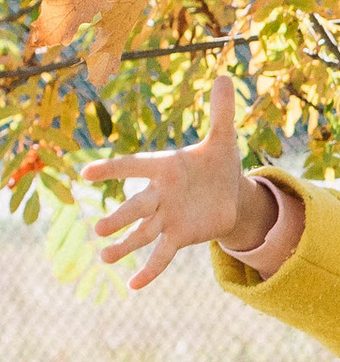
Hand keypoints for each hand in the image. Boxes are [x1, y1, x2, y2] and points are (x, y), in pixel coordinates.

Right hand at [85, 71, 286, 287]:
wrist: (231, 194)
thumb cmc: (218, 165)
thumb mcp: (224, 140)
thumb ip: (221, 111)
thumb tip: (226, 76)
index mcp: (165, 167)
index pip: (135, 166)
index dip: (114, 169)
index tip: (87, 172)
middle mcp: (160, 194)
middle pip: (137, 206)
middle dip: (120, 217)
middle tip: (99, 227)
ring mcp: (167, 217)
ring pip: (143, 232)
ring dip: (125, 245)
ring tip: (105, 257)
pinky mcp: (179, 236)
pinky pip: (162, 255)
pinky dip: (150, 270)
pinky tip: (134, 286)